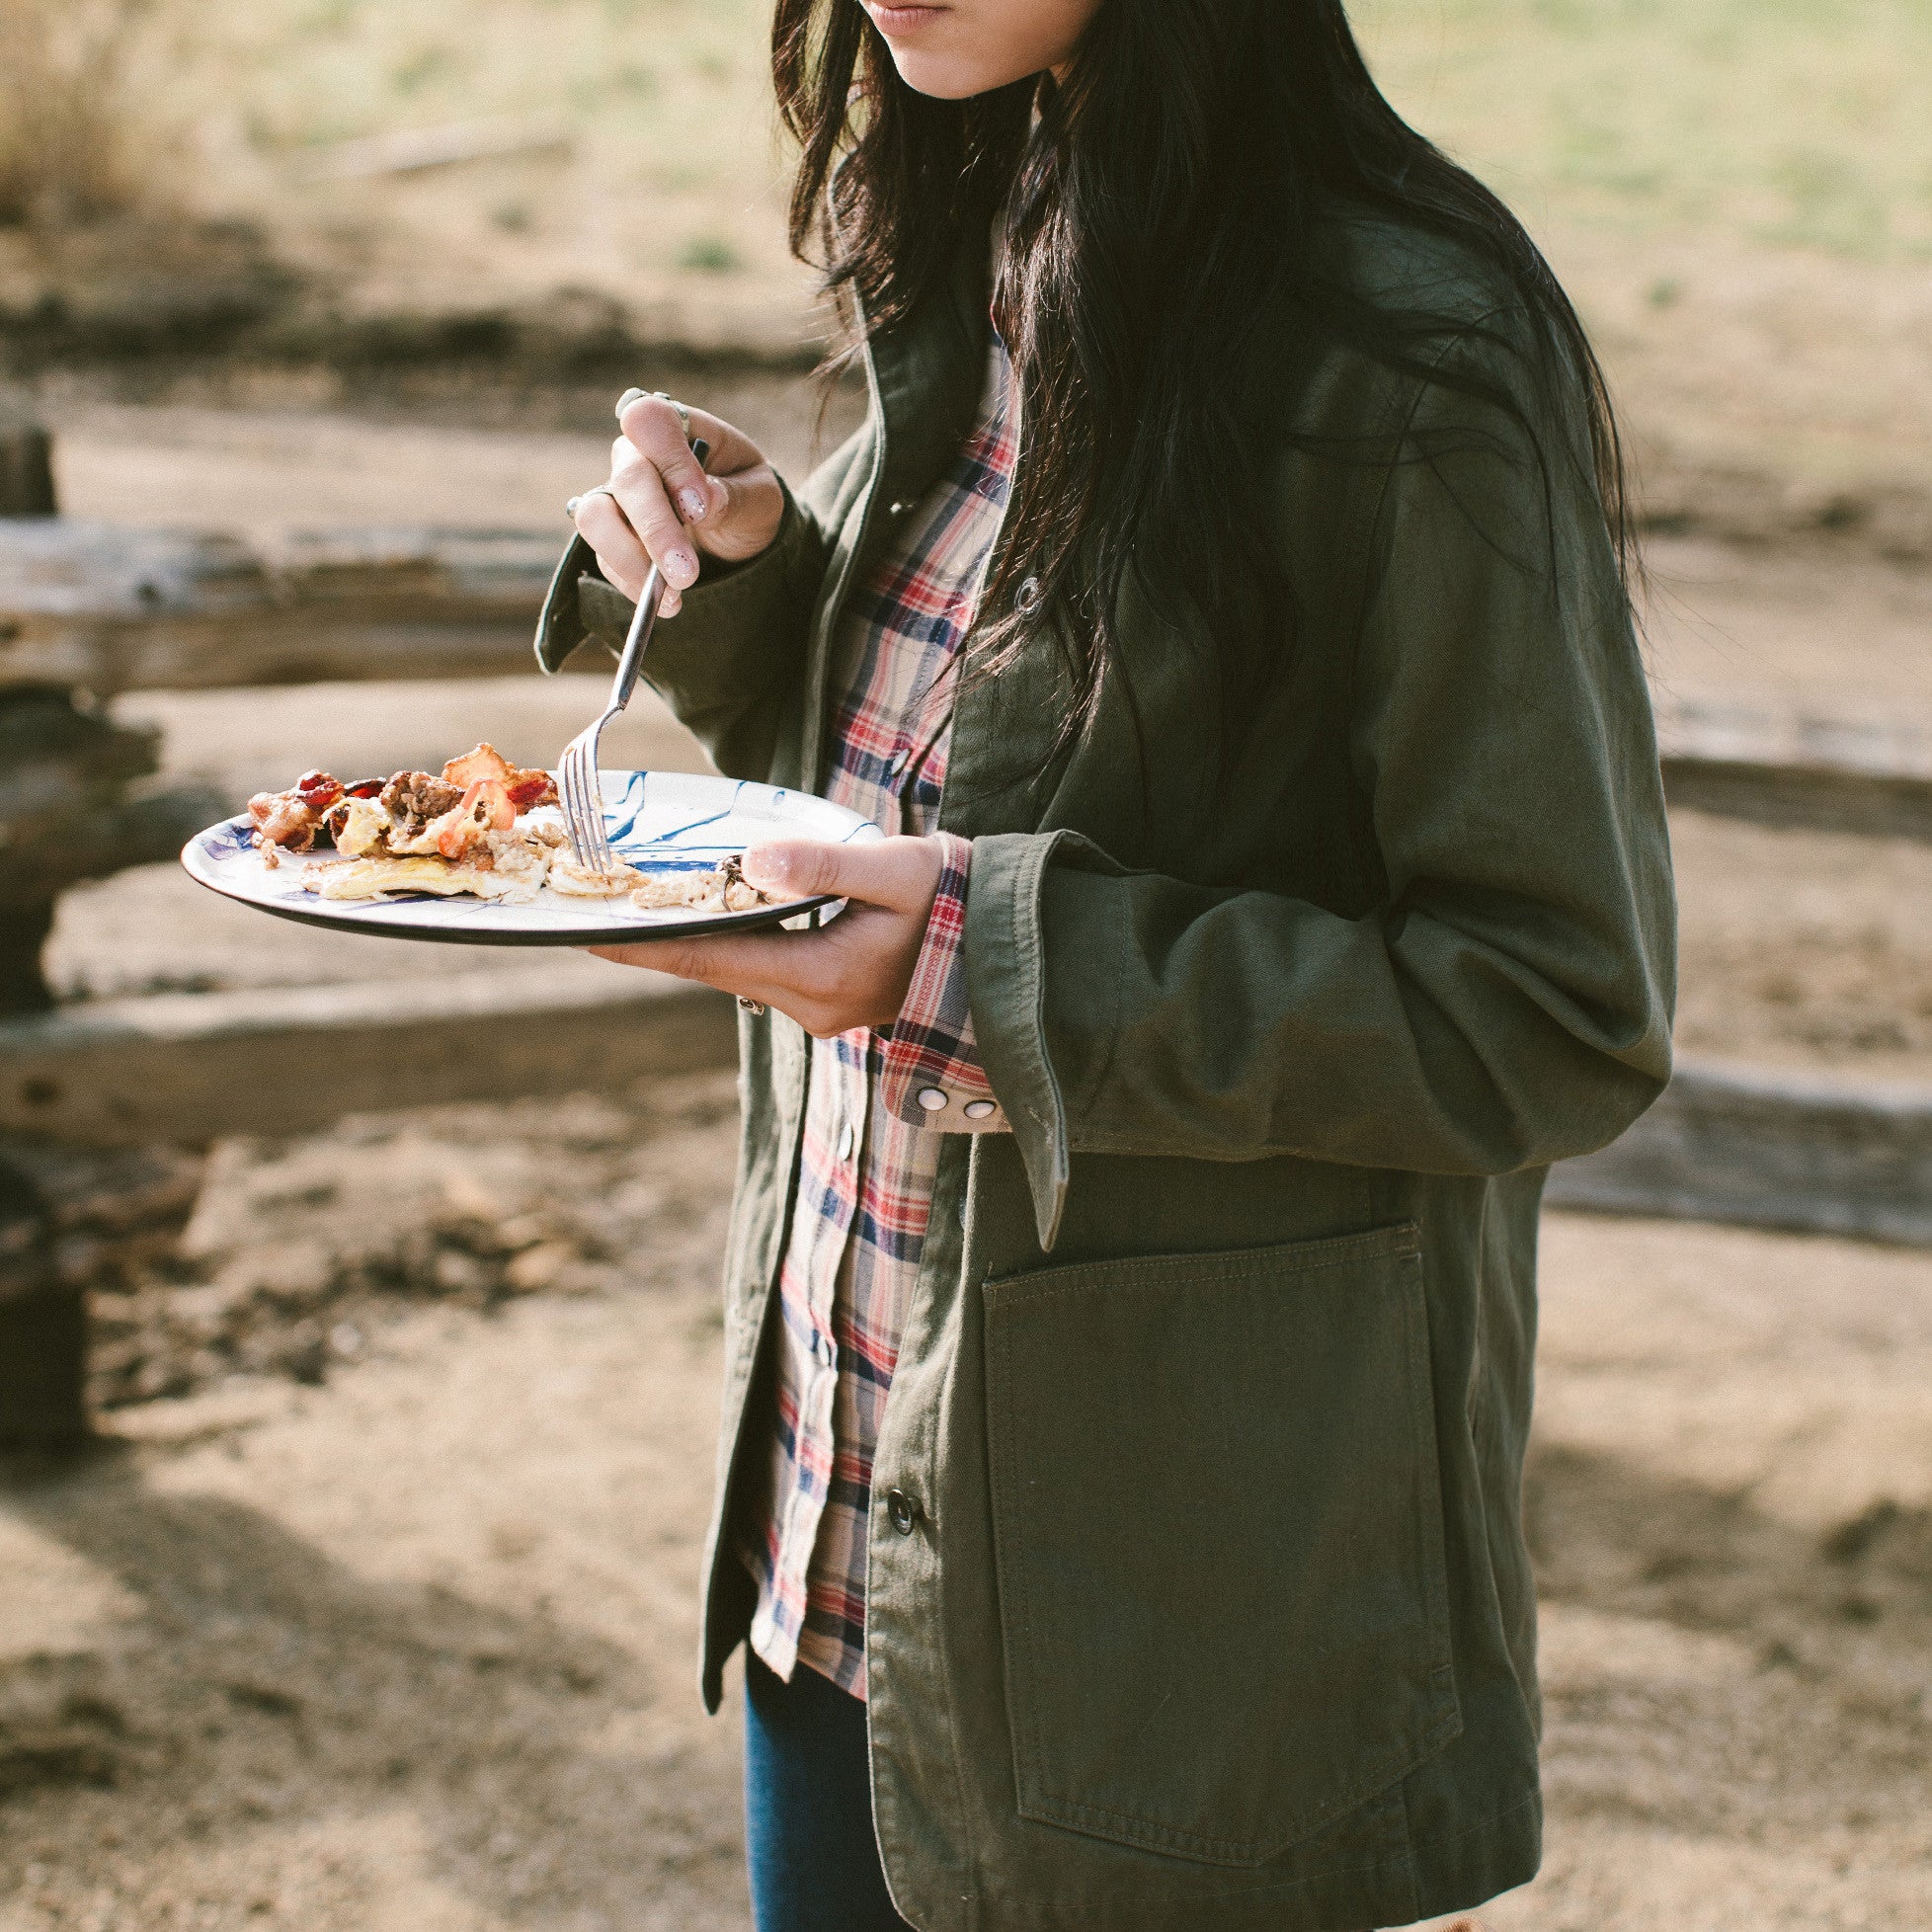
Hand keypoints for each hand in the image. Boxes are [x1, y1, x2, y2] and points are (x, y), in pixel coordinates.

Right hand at [572, 394, 784, 617]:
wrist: (738, 537)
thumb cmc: (749, 501)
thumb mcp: (761, 498)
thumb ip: (734, 496)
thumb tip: (704, 501)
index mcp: (679, 429)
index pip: (651, 420)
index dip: (668, 460)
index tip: (698, 506)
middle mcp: (637, 455)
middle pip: (628, 478)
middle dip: (657, 529)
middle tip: (688, 572)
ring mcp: (616, 495)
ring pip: (595, 516)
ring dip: (631, 559)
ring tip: (674, 593)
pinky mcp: (609, 535)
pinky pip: (603, 558)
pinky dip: (632, 584)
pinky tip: (669, 601)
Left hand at [586, 836, 946, 1037]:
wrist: (1011, 947)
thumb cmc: (960, 902)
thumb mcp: (896, 870)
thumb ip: (822, 865)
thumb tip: (753, 862)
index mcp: (823, 976)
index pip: (712, 958)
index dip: (646, 945)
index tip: (590, 933)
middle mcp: (814, 1005)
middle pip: (716, 967)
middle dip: (660, 938)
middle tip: (601, 908)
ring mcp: (823, 1009)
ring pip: (739, 970)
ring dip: (697, 939)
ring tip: (648, 905)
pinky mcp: (833, 1000)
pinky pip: (765, 971)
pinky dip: (733, 944)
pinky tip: (716, 915)